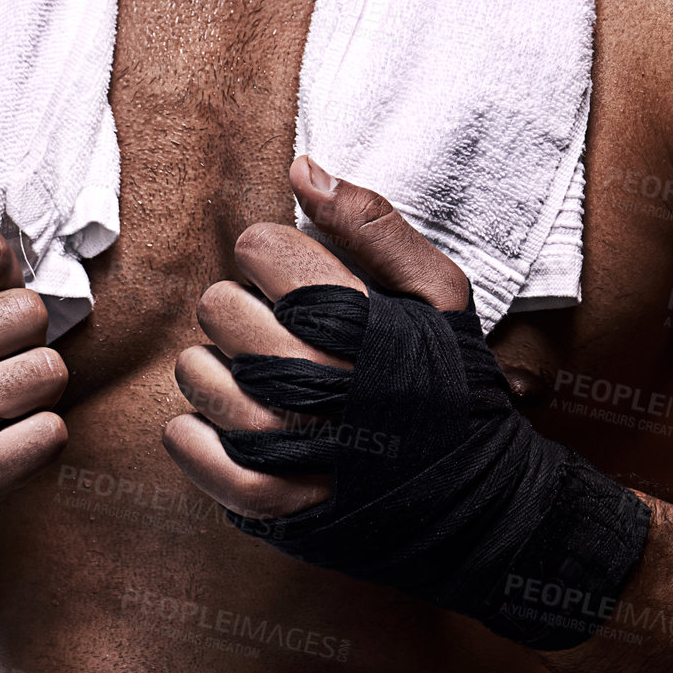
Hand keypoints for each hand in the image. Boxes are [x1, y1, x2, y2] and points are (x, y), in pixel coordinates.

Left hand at [164, 154, 469, 517]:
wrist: (482, 504)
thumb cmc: (451, 387)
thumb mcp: (439, 294)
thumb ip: (374, 224)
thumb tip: (302, 169)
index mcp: (355, 321)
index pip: (258, 249)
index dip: (271, 258)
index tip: (295, 285)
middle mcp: (318, 381)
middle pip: (219, 306)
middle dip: (243, 309)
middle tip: (277, 332)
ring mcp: (291, 446)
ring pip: (197, 373)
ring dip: (214, 368)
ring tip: (254, 378)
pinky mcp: (272, 502)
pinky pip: (192, 448)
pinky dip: (191, 433)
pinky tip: (220, 422)